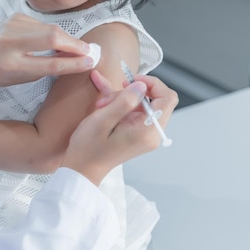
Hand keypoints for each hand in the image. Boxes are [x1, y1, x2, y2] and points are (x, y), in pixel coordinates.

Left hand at [0, 13, 93, 86]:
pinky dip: (53, 33)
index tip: (89, 62)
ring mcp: (13, 26)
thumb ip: (43, 69)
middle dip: (75, 44)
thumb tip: (75, 59)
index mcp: (10, 65)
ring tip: (78, 48)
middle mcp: (10, 43)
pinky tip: (56, 40)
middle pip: (52, 38)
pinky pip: (43, 25)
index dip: (73, 63)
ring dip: (68, 38)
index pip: (48, 64)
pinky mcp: (17, 16)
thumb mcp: (16, 78)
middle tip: (90, 51)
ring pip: (50, 28)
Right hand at [61, 70, 177, 185]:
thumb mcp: (102, 121)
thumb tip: (141, 86)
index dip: (152, 84)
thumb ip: (124, 101)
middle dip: (131, 92)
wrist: (82, 168)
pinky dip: (119, 103)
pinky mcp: (136, 133)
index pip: (167, 98)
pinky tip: (103, 96)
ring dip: (121, 98)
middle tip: (109, 96)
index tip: (132, 81)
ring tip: (102, 104)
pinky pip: (133, 111)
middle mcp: (150, 133)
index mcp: (147, 131)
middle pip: (154, 99)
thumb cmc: (89, 148)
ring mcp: (144, 134)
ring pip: (141, 103)